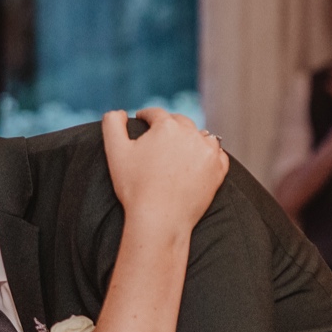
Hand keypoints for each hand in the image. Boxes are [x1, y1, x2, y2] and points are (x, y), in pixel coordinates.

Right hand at [101, 107, 227, 231]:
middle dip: (169, 126)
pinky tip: (198, 161)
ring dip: (191, 138)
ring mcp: (208, 151)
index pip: (155, 114)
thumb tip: (120, 112)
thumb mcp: (115, 152)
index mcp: (166, 126)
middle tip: (160, 135)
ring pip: (200, 135)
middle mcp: (191, 133)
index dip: (146, 116)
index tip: (142, 120)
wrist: (160, 220)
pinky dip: (208, 155)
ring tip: (181, 148)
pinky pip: (216, 154)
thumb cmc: (135, 187)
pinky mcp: (219, 170)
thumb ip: (112, 124)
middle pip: (180, 122)